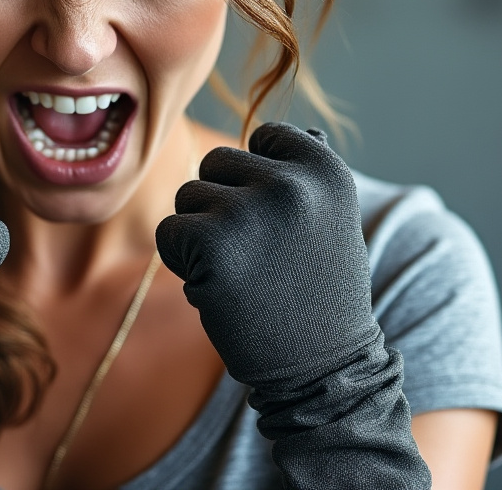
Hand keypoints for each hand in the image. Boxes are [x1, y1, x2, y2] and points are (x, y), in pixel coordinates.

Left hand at [156, 122, 375, 389]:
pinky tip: (217, 288)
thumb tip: (297, 132)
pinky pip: (169, 231)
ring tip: (242, 273)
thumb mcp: (333, 221)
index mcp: (325, 170)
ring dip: (202, 234)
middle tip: (258, 254)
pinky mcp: (210, 244)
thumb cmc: (319, 290)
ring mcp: (249, 212)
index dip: (258, 181)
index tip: (282, 224)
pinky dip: (181, 260)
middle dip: (224, 204)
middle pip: (217, 163)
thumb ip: (309, 176)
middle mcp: (290, 183)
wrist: (321, 368)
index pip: (264, 138)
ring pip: (189, 196)